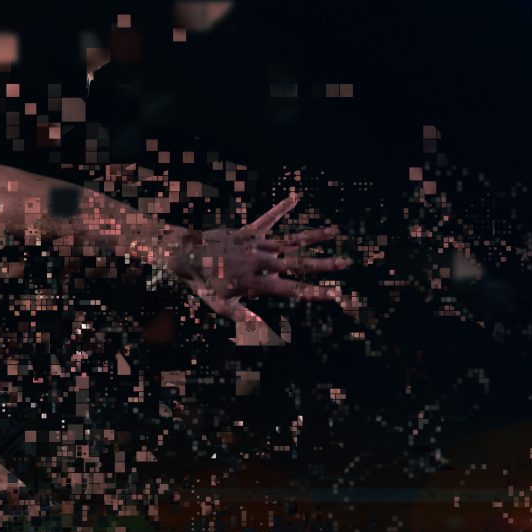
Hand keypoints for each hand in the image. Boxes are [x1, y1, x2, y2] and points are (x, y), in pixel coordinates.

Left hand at [178, 192, 354, 343]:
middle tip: (345, 263)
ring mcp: (256, 245)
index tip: (335, 294)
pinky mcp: (248, 232)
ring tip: (335, 231)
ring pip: (290, 240)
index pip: (291, 290)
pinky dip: (281, 208)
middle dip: (324, 265)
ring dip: (314, 236)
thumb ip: (245, 319)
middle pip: (299, 263)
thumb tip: (266, 334)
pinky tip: (295, 197)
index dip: (314, 293)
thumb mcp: (221, 307)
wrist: (186, 256)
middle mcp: (261, 262)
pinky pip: (267, 219)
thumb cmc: (204, 285)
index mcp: (257, 282)